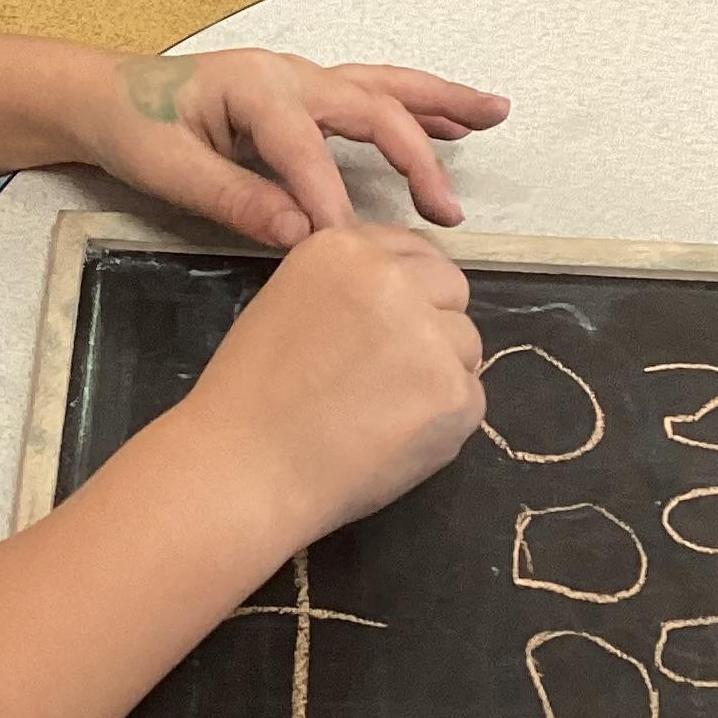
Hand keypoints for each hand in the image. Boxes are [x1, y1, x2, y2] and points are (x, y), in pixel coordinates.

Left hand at [81, 46, 508, 246]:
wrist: (106, 94)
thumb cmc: (134, 128)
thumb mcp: (170, 169)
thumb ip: (236, 199)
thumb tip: (301, 236)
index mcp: (253, 87)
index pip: (304, 149)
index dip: (330, 199)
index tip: (354, 248)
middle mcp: (288, 73)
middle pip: (367, 106)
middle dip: (413, 157)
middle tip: (446, 214)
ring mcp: (300, 78)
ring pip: (383, 87)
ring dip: (440, 103)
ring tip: (496, 114)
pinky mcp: (304, 92)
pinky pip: (372, 93)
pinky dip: (417, 104)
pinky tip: (455, 122)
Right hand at [177, 226, 486, 543]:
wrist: (247, 467)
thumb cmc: (253, 395)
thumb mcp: (289, 302)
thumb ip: (350, 287)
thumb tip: (405, 295)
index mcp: (345, 249)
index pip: (414, 251)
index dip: (407, 291)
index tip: (389, 324)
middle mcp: (393, 280)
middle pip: (452, 290)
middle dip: (432, 324)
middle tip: (388, 370)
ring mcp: (430, 336)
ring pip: (466, 346)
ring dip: (439, 372)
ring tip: (383, 408)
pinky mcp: (455, 394)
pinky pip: (471, 398)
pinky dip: (442, 420)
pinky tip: (392, 437)